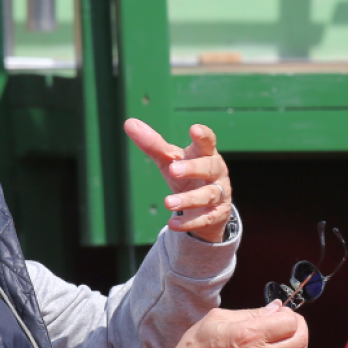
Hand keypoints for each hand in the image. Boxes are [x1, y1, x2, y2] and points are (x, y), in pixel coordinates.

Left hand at [124, 119, 231, 242]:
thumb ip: (153, 144)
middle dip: (192, 168)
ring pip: (208, 195)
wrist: (208, 208)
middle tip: (173, 170)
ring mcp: (219, 194)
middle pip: (209, 167)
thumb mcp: (170, 161)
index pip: (208, 142)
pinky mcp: (216, 215)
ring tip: (168, 202)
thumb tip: (128, 123)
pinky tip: (172, 225)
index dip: (203, 136)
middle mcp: (216, 172)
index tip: (194, 130)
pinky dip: (189, 223)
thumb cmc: (187, 176)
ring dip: (189, 199)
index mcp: (205, 154)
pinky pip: (205, 219)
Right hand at [171, 301, 307, 347]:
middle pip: (301, 339)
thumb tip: (273, 308)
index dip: (289, 313)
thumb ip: (250, 313)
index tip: (280, 311)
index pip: (289, 322)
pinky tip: (274, 347)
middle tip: (288, 320)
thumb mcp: (218, 319)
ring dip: (297, 341)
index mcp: (250, 335)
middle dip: (299, 325)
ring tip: (285, 334)